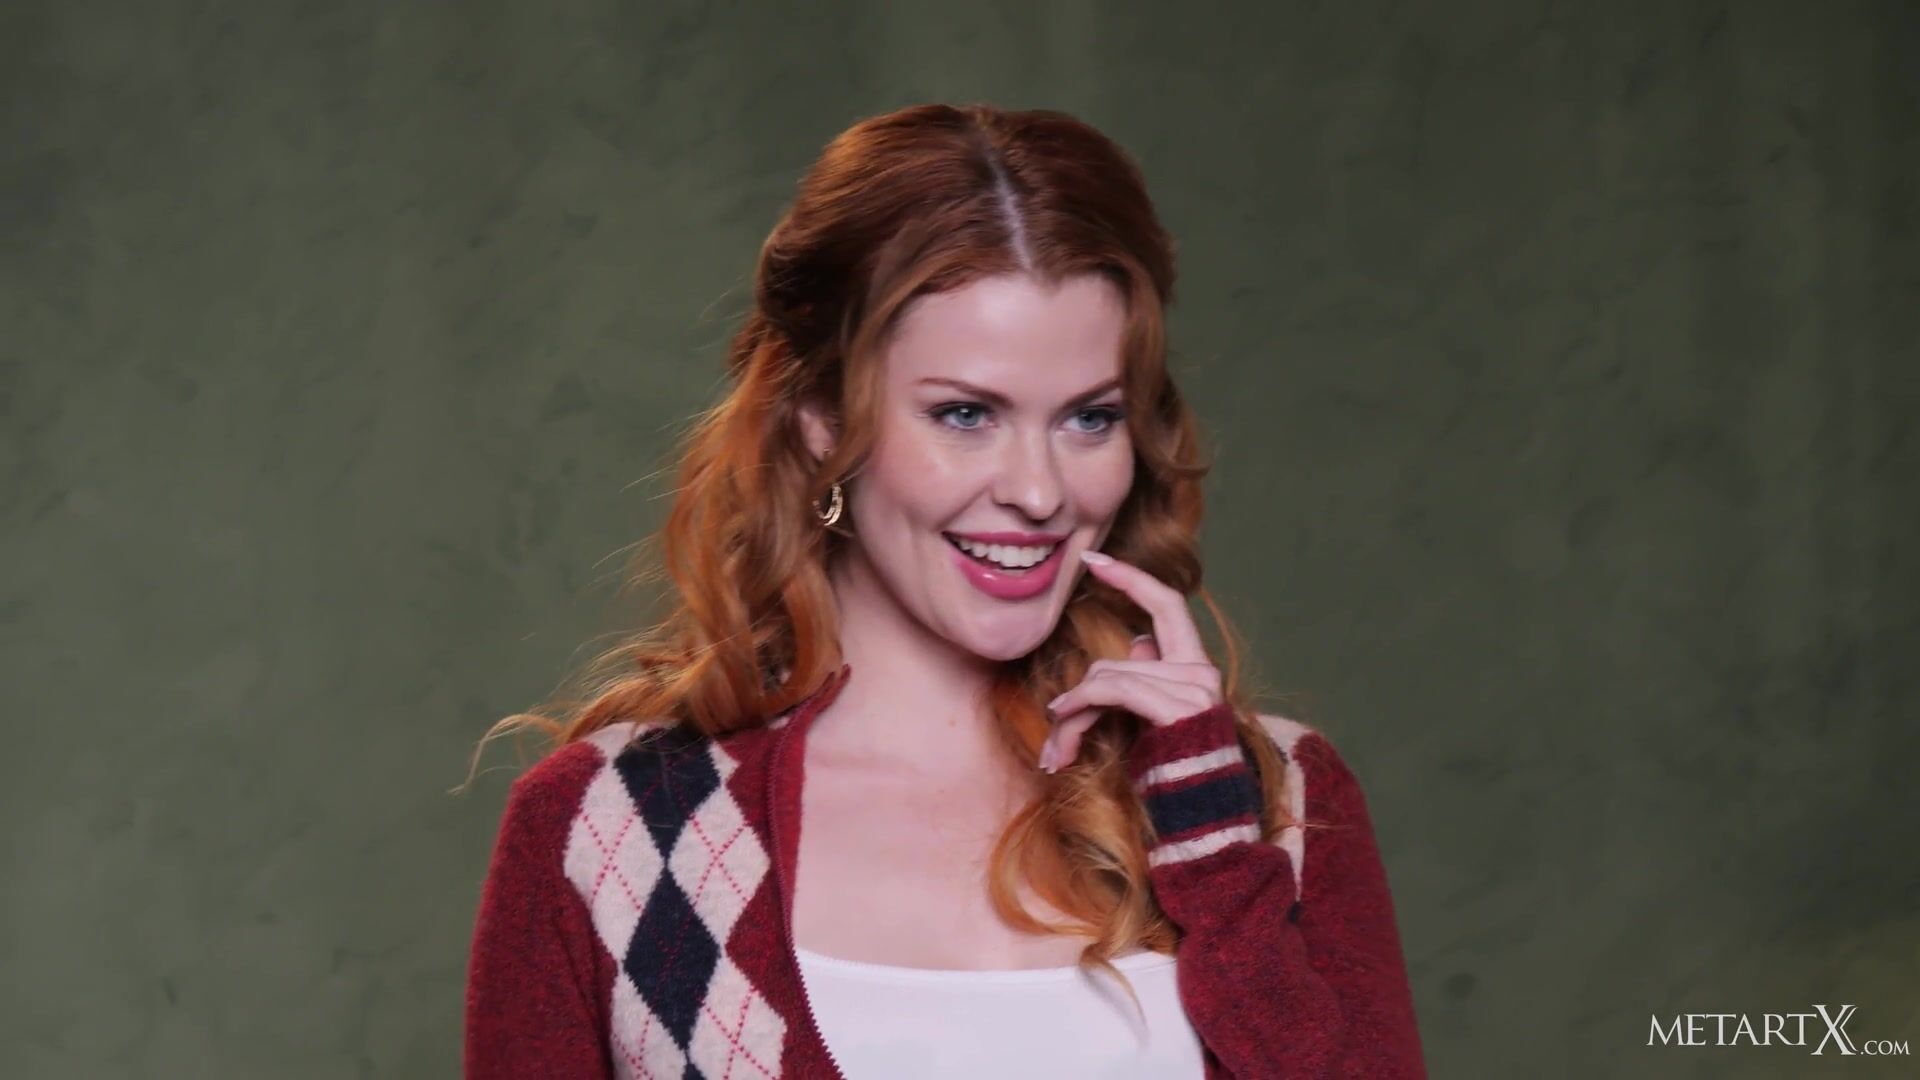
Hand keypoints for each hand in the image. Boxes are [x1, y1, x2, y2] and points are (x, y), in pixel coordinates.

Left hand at [1037, 551, 1224, 772]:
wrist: (1204, 825)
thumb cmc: (1173, 778)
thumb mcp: (1155, 721)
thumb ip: (1148, 678)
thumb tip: (1140, 640)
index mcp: (1197, 668)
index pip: (1166, 604)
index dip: (1130, 578)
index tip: (1092, 560)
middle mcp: (1201, 672)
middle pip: (1114, 661)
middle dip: (1076, 696)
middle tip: (1053, 728)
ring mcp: (1194, 689)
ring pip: (1104, 680)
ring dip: (1070, 717)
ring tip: (1057, 752)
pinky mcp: (1177, 709)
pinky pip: (1111, 691)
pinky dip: (1079, 709)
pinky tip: (1064, 735)